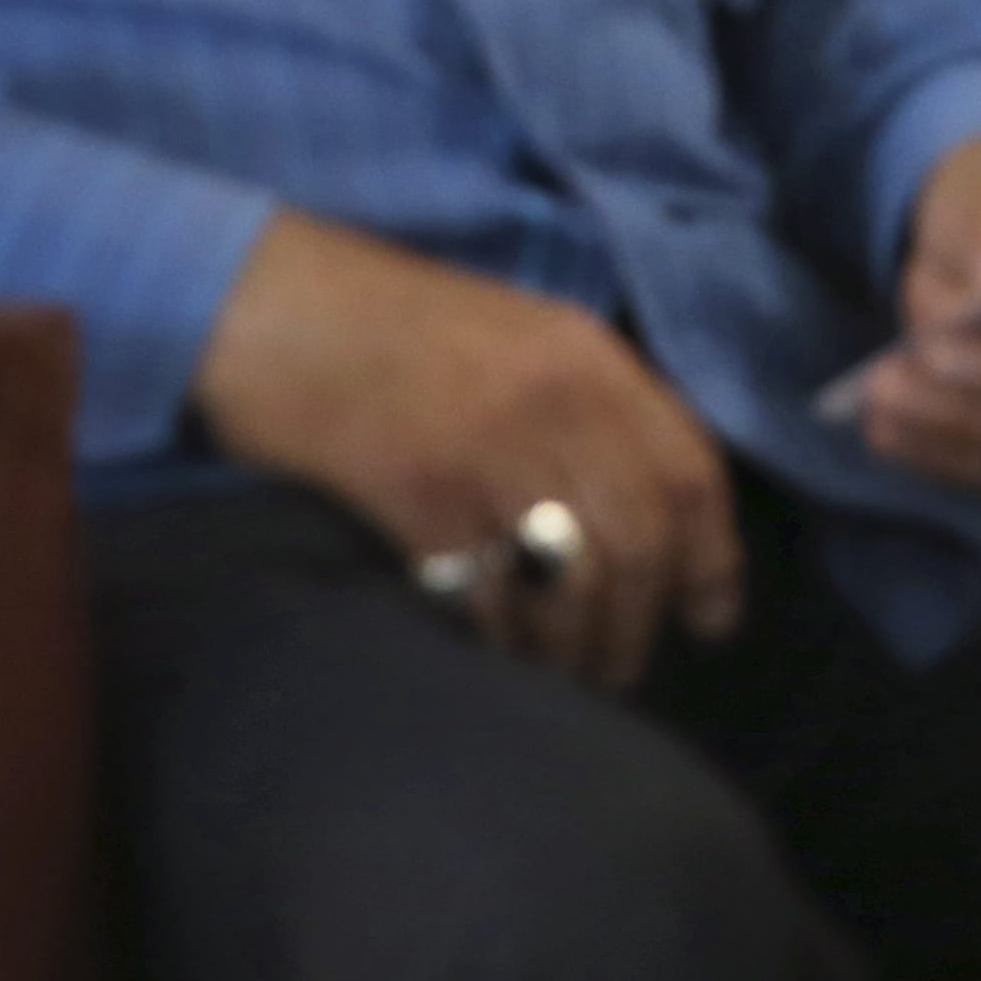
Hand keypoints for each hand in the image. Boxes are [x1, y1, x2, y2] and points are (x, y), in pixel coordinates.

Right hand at [191, 208, 743, 689]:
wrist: (267, 303)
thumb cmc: (387, 323)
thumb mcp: (515, 335)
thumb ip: (582, 404)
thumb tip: (637, 510)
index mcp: (587, 355)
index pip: (690, 470)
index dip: (712, 557)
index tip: (712, 619)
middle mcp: (557, 401)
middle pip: (641, 543)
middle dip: (640, 623)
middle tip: (621, 670)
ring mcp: (490, 450)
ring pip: (576, 581)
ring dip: (577, 648)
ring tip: (565, 677)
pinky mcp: (421, 498)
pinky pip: (490, 598)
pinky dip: (502, 642)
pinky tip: (494, 653)